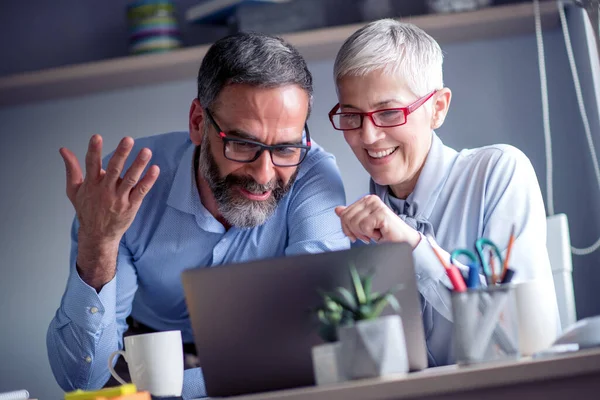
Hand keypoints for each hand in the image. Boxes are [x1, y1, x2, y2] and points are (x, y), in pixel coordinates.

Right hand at [60, 135, 159, 288]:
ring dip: (139, 165)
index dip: (94, 150)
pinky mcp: (131, 205)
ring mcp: (119, 198)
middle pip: (114, 170)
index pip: (91, 164)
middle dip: (121, 154)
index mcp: (91, 184)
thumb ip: (71, 168)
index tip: (97, 137)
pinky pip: (141, 191)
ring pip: (130, 179)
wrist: (98, 235)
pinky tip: (155, 169)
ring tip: (146, 151)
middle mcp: (105, 190)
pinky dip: (149, 181)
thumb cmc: (86, 210)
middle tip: (128, 140)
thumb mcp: (74, 190)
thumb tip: (63, 149)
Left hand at [335, 195, 420, 247]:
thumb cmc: (385, 233)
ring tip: (375, 233)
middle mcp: (371, 199)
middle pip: (347, 218)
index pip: (344, 214)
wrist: (402, 241)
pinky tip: (380, 233)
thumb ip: (350, 217)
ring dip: (364, 234)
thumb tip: (338, 210)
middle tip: (368, 235)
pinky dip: (371, 234)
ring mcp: (376, 205)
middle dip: (355, 232)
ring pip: (355, 223)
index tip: (358, 234)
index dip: (347, 229)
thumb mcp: (363, 225)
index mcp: (365, 200)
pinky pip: (364, 226)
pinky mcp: (381, 213)